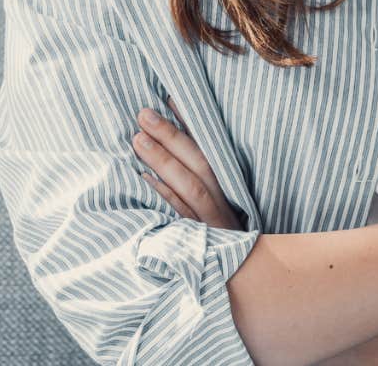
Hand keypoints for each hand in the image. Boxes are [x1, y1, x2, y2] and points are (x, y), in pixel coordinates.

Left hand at [131, 97, 238, 230]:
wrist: (239, 278)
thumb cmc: (223, 235)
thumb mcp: (221, 204)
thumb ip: (202, 175)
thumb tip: (175, 137)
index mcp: (231, 186)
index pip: (210, 147)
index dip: (192, 123)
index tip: (170, 98)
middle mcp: (225, 201)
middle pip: (200, 163)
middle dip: (172, 136)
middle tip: (144, 114)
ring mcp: (212, 221)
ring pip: (190, 187)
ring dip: (164, 161)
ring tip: (138, 139)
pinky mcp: (199, 241)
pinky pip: (181, 215)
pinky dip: (165, 195)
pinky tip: (144, 179)